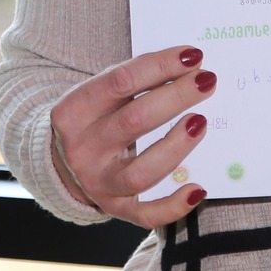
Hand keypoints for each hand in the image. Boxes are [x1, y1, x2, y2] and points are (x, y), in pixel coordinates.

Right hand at [50, 45, 217, 226]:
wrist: (62, 161)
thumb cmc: (96, 118)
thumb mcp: (102, 93)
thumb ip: (136, 80)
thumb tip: (188, 66)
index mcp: (73, 111)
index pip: (121, 81)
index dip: (161, 66)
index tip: (193, 56)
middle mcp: (81, 149)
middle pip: (134, 121)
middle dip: (176, 97)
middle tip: (207, 81)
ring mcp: (97, 182)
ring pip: (141, 172)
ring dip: (176, 146)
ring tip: (201, 122)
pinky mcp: (115, 207)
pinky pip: (146, 214)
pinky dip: (174, 206)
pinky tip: (198, 187)